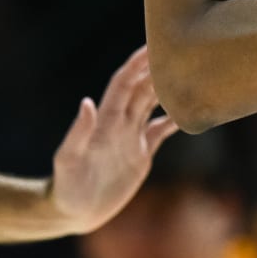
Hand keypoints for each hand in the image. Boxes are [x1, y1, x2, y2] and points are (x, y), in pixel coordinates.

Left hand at [48, 46, 179, 232]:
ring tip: (188, 72)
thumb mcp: (68, 160)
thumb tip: (87, 103)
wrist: (72, 211)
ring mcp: (130, 138)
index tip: (152, 46)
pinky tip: (191, 112)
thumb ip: (77, 132)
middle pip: (141, 89)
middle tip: (178, 50)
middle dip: (156, 68)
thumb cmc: (66, 186)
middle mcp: (119, 124)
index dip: (137, 64)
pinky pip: (160, 132)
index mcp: (104, 121)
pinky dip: (174, 120)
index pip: (124, 84)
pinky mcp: (139, 156)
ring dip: (167, 88)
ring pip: (151, 105)